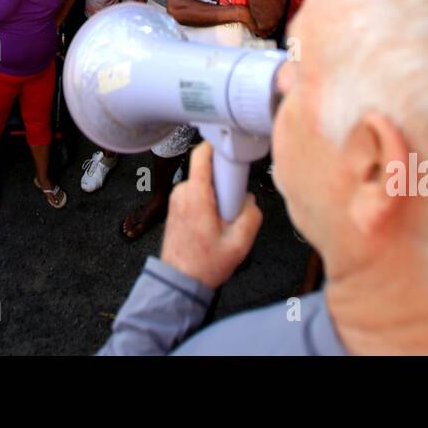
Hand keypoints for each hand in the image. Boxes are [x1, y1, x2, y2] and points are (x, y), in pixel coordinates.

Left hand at [159, 143, 262, 289]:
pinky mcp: (176, 206)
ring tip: (221, 220)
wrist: (180, 280)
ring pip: (204, 183)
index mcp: (195, 196)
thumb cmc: (204, 265)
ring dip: (216, 195)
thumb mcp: (239, 245)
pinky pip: (197, 193)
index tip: (233, 152)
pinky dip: (208, 202)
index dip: (218, 147)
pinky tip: (212, 223)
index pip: (201, 155)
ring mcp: (177, 199)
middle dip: (224, 182)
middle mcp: (182, 193)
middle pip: (207, 170)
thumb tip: (249, 200)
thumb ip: (251, 217)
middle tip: (232, 205)